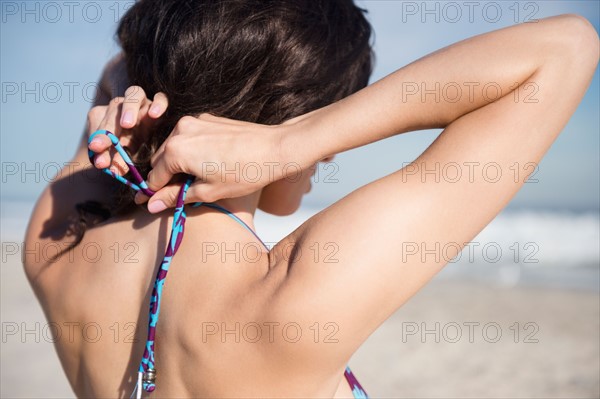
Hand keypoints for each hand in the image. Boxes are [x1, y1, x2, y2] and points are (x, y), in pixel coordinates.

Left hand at [87, 86, 167, 173]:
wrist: (147, 145)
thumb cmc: (131, 150)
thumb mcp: (121, 157)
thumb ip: (116, 160)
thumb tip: (110, 169)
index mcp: (109, 116)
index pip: (100, 121)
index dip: (98, 136)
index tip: (96, 149)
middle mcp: (124, 105)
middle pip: (114, 109)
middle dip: (108, 128)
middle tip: (103, 145)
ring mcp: (142, 102)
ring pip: (134, 94)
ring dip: (129, 108)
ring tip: (127, 124)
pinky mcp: (160, 104)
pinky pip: (161, 98)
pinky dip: (158, 103)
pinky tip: (154, 114)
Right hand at [136, 114, 301, 212]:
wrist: (276, 148)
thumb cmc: (244, 173)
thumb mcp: (208, 191)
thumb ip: (175, 196)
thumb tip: (150, 205)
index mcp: (175, 150)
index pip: (153, 177)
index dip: (151, 194)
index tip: (145, 205)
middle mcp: (180, 130)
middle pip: (160, 159)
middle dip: (163, 178)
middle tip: (169, 197)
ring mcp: (194, 121)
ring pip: (174, 147)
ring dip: (176, 164)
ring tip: (190, 183)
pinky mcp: (207, 118)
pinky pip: (189, 137)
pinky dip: (190, 151)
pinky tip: (204, 165)